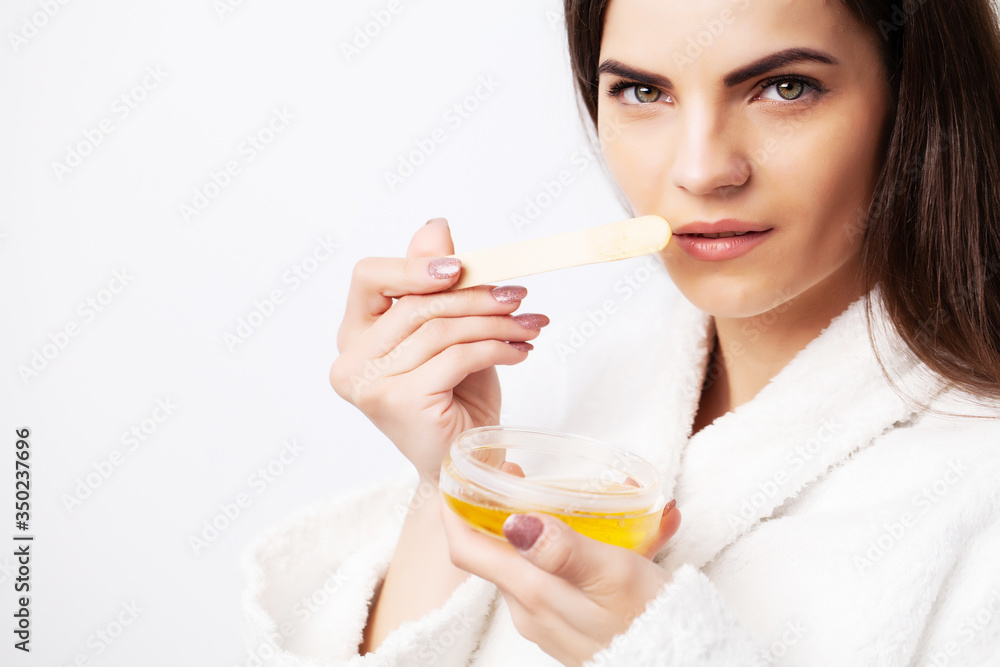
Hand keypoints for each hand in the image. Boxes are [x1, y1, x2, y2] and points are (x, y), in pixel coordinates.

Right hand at [328, 218, 549, 481]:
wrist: (464, 466)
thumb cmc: (454, 399)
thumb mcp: (448, 334)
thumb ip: (435, 286)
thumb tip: (435, 227)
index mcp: (355, 334)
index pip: (369, 276)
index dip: (414, 265)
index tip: (461, 267)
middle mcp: (352, 359)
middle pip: (416, 304)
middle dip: (476, 296)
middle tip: (518, 297)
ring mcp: (370, 383)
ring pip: (441, 330)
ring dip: (495, 323)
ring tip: (529, 326)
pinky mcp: (399, 401)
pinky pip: (457, 356)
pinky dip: (497, 349)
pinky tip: (520, 352)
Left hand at [440, 499, 681, 665]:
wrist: (686, 664)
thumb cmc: (650, 620)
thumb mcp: (612, 574)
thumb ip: (561, 548)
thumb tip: (513, 523)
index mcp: (533, 592)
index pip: (466, 549)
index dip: (455, 508)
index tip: (460, 475)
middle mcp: (532, 609)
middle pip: (499, 551)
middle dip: (506, 509)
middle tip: (523, 474)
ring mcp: (551, 620)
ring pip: (537, 562)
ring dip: (555, 527)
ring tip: (598, 499)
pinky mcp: (574, 624)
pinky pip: (568, 577)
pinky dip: (588, 550)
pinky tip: (636, 535)